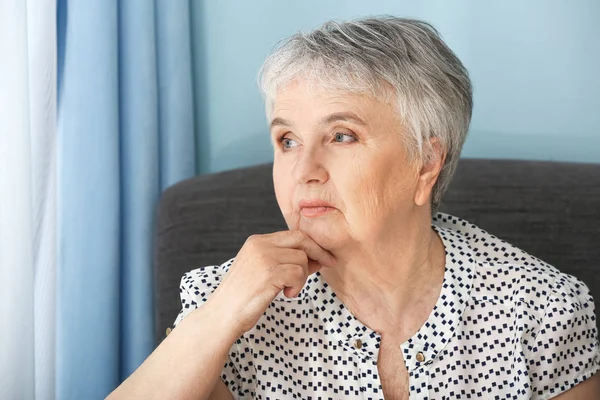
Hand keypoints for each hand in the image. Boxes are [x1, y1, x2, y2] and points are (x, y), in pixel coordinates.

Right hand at [206, 230, 335, 334]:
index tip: (323, 256)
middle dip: (318, 251)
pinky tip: (286, 294)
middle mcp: (260, 245)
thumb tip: (315, 258)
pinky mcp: (269, 273)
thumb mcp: (262, 272)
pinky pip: (298, 273)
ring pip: (301, 259)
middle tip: (328, 263)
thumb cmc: (243, 298)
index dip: (311, 244)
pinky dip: (297, 286)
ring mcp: (264, 257)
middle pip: (301, 239)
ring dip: (301, 278)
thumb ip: (283, 261)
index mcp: (256, 241)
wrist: (222, 316)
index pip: (293, 234)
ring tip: (288, 290)